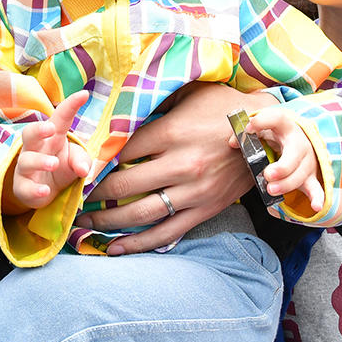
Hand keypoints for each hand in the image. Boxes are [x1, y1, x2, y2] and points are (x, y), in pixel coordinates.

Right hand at [5, 92, 90, 212]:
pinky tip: (45, 191)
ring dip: (40, 161)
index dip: (71, 105)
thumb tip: (83, 169)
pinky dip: (35, 190)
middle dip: (38, 129)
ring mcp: (26, 168)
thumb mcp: (76, 160)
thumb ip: (82, 160)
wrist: (46, 190)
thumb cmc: (62, 166)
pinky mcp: (23, 187)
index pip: (60, 118)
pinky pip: (25, 187)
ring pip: (27, 160)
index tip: (84, 94)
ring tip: (55, 163)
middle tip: (49, 128)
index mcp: (52, 137)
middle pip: (29, 133)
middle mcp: (35, 148)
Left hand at [77, 82, 263, 254]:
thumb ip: (156, 101)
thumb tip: (121, 107)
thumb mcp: (190, 93)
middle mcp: (181, 164)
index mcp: (173, 132)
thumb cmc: (224, 108)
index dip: (94, 159)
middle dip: (93, 194)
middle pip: (125, 184)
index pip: (122, 149)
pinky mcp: (205, 210)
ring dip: (108, 221)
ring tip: (84, 224)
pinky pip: (167, 232)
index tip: (75, 168)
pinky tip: (114, 248)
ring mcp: (194, 191)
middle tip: (71, 198)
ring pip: (141, 213)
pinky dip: (139, 243)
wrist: (270, 134)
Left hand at [230, 108, 321, 212]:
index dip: (263, 121)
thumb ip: (246, 134)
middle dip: (282, 167)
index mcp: (285, 126)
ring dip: (286, 184)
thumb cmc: (276, 136)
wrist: (298, 142)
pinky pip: (316, 188)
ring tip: (270, 189)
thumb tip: (233, 142)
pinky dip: (317, 197)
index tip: (248, 128)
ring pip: (301, 174)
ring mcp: (307, 161)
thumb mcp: (262, 130)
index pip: (277, 118)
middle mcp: (300, 143)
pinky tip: (315, 206)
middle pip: (295, 154)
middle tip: (267, 174)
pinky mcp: (310, 177)